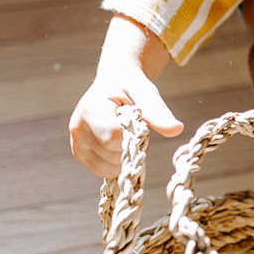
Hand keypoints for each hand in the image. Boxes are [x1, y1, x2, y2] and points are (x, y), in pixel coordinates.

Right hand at [68, 67, 182, 177]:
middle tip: (134, 127)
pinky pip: (102, 171)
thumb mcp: (145, 91)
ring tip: (124, 134)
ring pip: (107, 167)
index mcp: (91, 109)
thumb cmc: (130, 85)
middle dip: (131, 147)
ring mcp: (76, 142)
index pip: (114, 138)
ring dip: (124, 157)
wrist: (112, 82)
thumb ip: (158, 111)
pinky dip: (116, 164)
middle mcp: (77, 127)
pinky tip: (120, 146)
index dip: (134, 138)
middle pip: (112, 155)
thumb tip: (177, 129)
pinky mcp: (79, 153)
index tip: (142, 125)